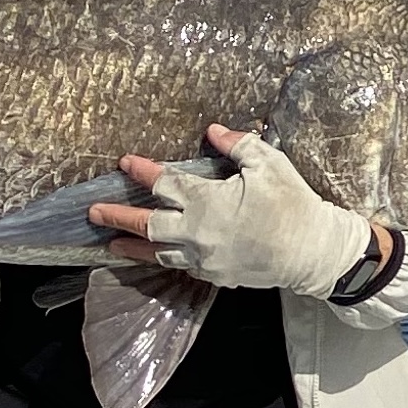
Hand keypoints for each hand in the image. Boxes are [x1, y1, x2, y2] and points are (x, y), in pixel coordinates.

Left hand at [91, 125, 372, 293]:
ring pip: (159, 253)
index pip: (165, 183)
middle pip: (147, 225)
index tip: (125, 163)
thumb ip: (237, 145)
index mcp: (207, 202)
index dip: (142, 171)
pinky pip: (183, 267)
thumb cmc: (293, 204)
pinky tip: (157, 256)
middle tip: (93, 214)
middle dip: (118, 217)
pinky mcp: (218, 276)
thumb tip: (212, 131)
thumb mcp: (269, 164)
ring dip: (133, 247)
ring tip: (112, 245)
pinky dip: (166, 260)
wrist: (315, 253)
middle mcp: (198, 234)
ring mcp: (205, 259)